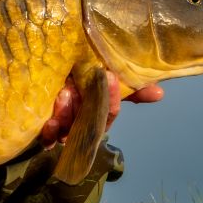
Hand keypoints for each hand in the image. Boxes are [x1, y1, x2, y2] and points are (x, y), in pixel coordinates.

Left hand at [39, 72, 164, 148]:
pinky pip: (49, 138)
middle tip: (77, 88)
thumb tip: (159, 93)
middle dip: (86, 106)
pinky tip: (50, 122)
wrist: (43, 64)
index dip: (113, 97)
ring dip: (67, 116)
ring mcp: (63, 125)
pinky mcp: (44, 128)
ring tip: (63, 95)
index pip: (110, 110)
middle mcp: (81, 120)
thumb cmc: (78, 74)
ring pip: (69, 130)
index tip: (110, 75)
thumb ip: (129, 87)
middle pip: (88, 122)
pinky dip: (50, 132)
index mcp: (97, 110)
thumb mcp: (102, 76)